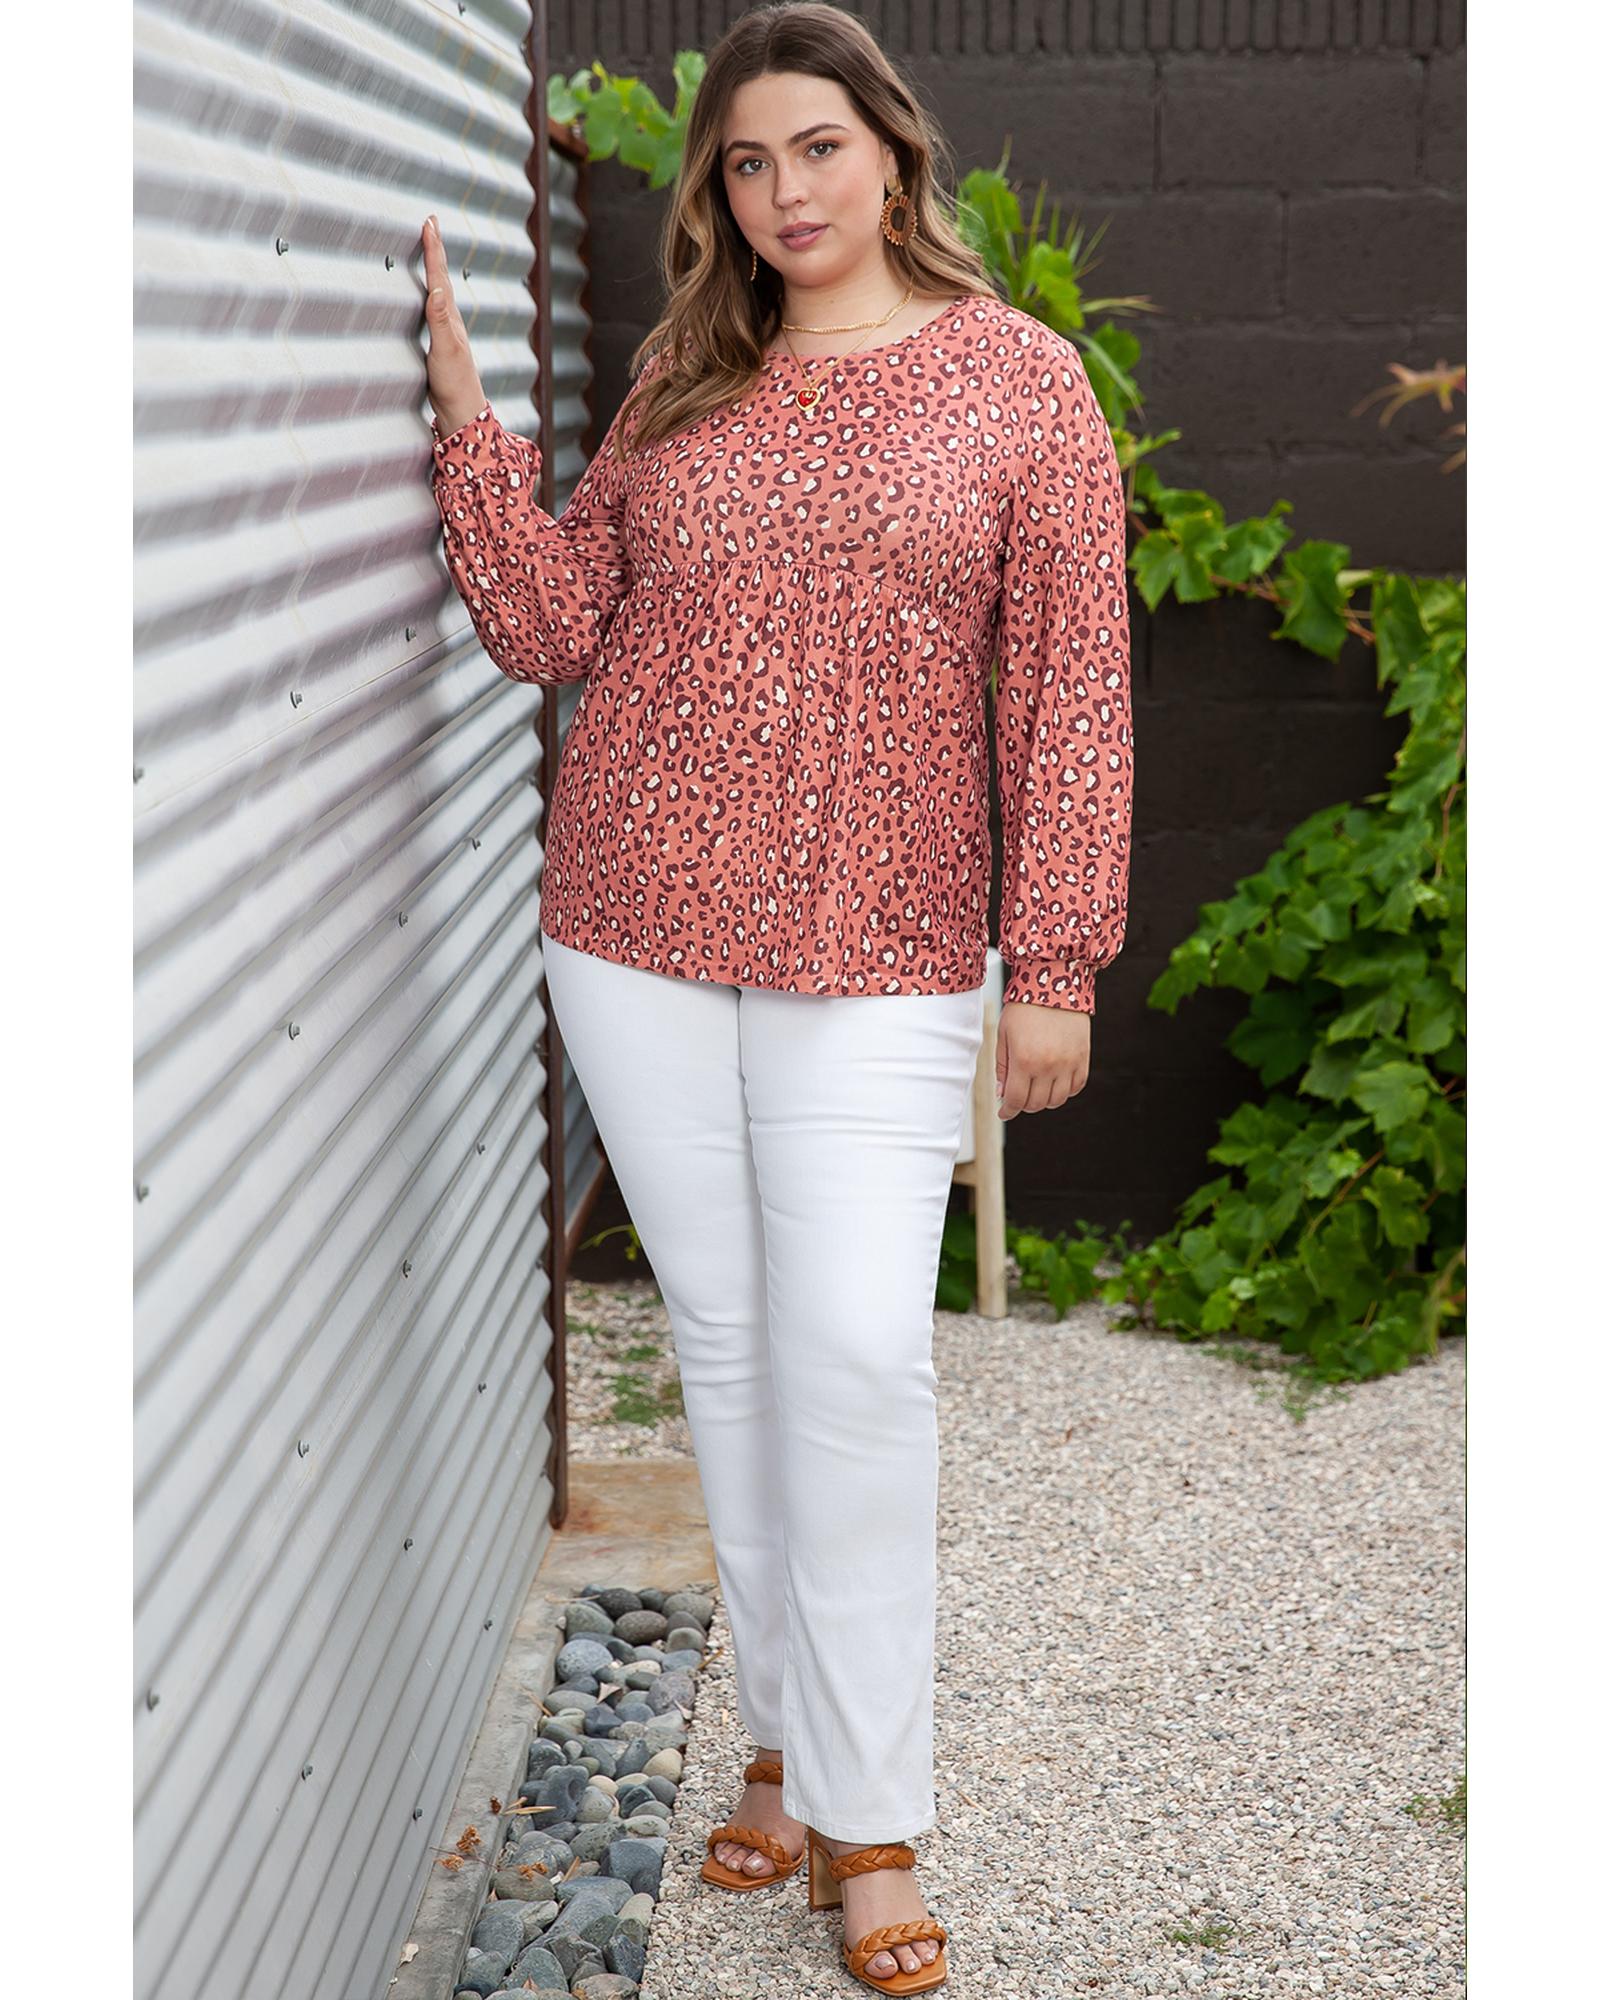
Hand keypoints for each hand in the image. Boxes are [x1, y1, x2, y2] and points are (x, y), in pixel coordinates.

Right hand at [421, 214, 487, 439]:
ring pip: (439, 288)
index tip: (429, 223)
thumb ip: (439, 320)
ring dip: (434, 265)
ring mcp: (445, 330)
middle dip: (435, 248)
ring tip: (430, 246)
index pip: (439, 275)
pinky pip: (433, 306)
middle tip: (431, 223)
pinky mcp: (439, 342)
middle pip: (441, 275)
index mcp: (450, 316)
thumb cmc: (454, 384)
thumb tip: (438, 289)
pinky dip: (430, 289)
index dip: (433, 248)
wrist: (461, 411)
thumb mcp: (444, 350)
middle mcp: (450, 319)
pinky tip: (430, 292)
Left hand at [995, 1000, 1089, 1119]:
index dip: (1008, 1111)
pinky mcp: (1082, 1058)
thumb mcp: (1004, 1034)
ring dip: (1044, 1100)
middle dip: (1024, 1104)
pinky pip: (1076, 1087)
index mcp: (1024, 1060)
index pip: (1016, 1100)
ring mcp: (1068, 1063)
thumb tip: (1003, 1094)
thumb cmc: (1025, 1007)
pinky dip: (1065, 1091)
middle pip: (1036, 1103)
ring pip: (1057, 1100)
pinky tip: (1055, 1083)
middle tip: (1018, 1096)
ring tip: (1036, 1089)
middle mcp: (1048, 1066)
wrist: (1054, 983)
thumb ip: (1002, 1067)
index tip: (1004, 1113)